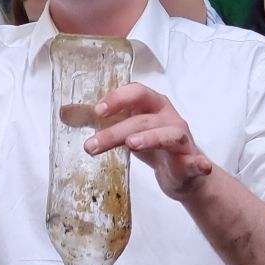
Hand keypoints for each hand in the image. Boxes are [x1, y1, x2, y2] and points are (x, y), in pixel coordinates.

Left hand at [86, 83, 212, 199]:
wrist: (182, 172)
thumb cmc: (150, 142)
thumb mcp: (125, 127)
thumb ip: (97, 119)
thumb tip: (64, 112)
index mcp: (152, 105)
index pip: (136, 92)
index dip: (117, 99)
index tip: (97, 111)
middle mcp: (168, 117)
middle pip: (143, 118)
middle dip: (116, 130)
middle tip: (91, 145)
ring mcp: (182, 139)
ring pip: (168, 134)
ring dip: (150, 138)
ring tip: (132, 145)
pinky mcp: (192, 162)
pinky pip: (198, 162)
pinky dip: (199, 164)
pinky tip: (200, 167)